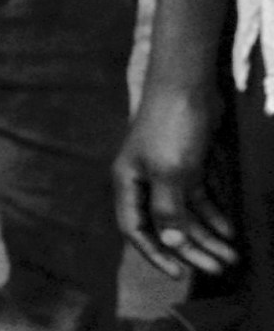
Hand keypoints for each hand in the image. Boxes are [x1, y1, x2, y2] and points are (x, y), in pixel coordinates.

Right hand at [117, 82, 239, 276]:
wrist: (187, 86)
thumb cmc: (170, 127)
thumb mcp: (170, 173)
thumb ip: (168, 210)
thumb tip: (170, 243)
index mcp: (129, 183)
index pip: (135, 228)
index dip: (155, 253)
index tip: (178, 274)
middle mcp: (145, 182)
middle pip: (167, 226)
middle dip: (193, 250)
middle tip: (219, 269)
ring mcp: (167, 174)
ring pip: (187, 215)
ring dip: (208, 236)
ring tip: (232, 255)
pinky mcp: (188, 166)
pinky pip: (200, 200)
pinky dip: (214, 215)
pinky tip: (230, 230)